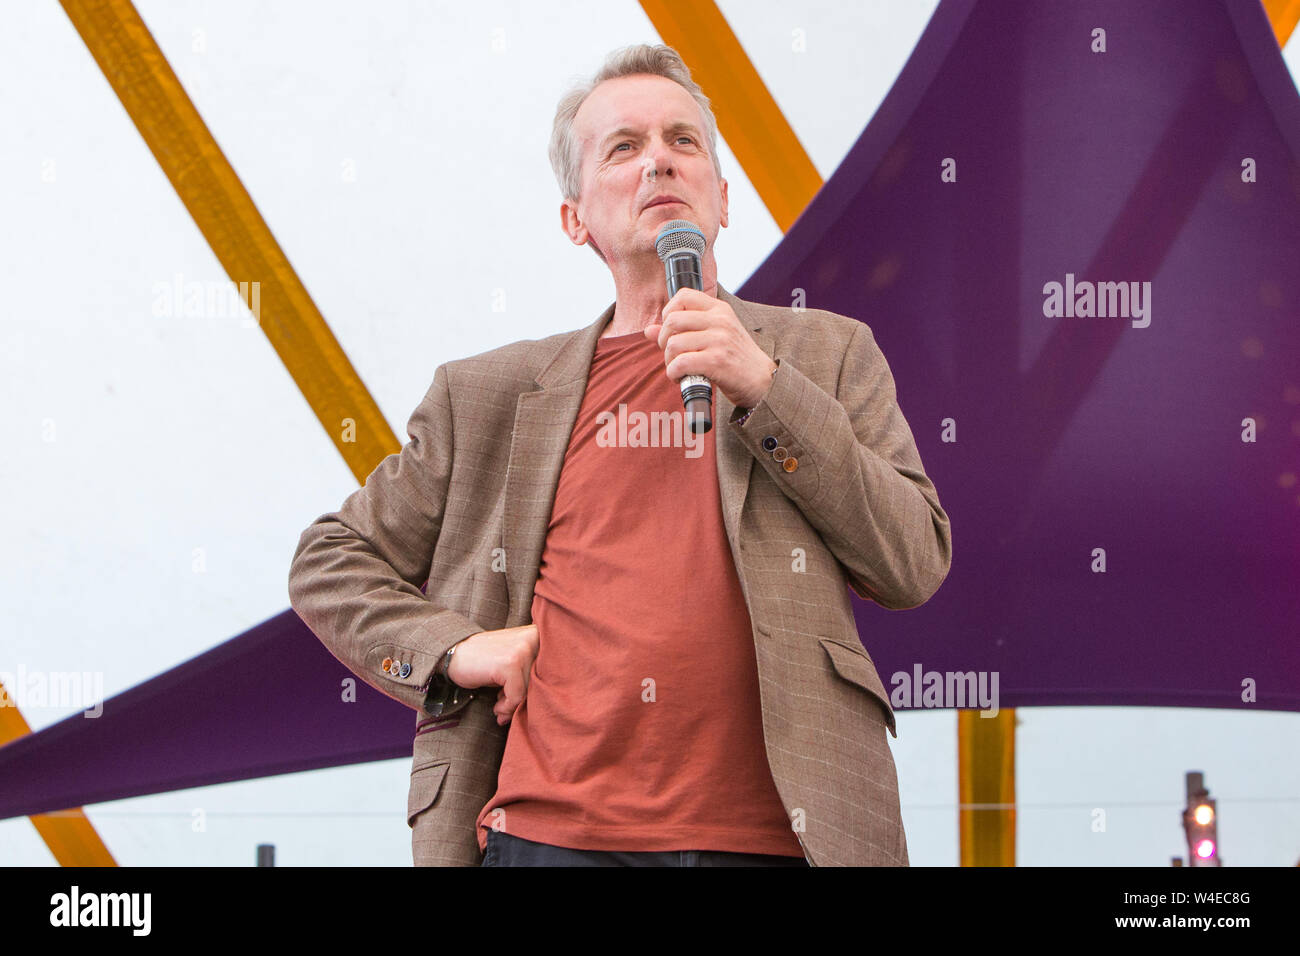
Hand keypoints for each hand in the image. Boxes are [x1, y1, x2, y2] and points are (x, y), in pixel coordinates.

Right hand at [445, 624, 539, 725]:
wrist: (453, 654)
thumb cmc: (484, 661)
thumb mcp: (513, 661)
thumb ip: (531, 674)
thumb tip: (545, 703)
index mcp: (538, 635)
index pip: (551, 672)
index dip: (537, 692)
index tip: (521, 702)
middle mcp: (533, 638)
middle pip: (542, 682)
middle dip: (525, 701)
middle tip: (508, 711)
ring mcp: (522, 650)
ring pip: (530, 691)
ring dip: (514, 706)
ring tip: (500, 708)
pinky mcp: (510, 663)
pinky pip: (517, 696)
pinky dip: (506, 707)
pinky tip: (496, 708)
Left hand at [643, 288, 777, 409]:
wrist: (763, 381)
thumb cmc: (736, 359)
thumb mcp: (714, 336)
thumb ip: (683, 330)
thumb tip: (648, 330)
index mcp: (720, 309)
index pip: (683, 295)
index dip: (668, 312)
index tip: (671, 331)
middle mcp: (720, 320)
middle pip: (672, 321)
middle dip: (663, 340)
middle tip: (671, 354)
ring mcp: (719, 340)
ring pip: (673, 344)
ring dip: (668, 361)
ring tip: (677, 369)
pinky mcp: (717, 361)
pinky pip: (680, 363)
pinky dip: (673, 373)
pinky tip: (680, 377)